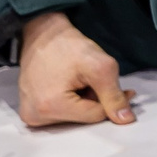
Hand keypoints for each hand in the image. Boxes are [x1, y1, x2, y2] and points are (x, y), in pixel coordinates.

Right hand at [14, 12, 132, 126]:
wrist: (43, 36)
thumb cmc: (68, 47)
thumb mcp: (100, 67)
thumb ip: (113, 96)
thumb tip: (126, 119)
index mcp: (50, 107)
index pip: (96, 116)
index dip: (112, 101)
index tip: (124, 89)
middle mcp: (35, 116)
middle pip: (83, 119)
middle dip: (96, 101)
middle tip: (95, 81)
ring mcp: (30, 115)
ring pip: (74, 117)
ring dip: (84, 102)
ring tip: (79, 82)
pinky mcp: (30, 111)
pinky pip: (62, 114)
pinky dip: (72, 103)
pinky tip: (71, 87)